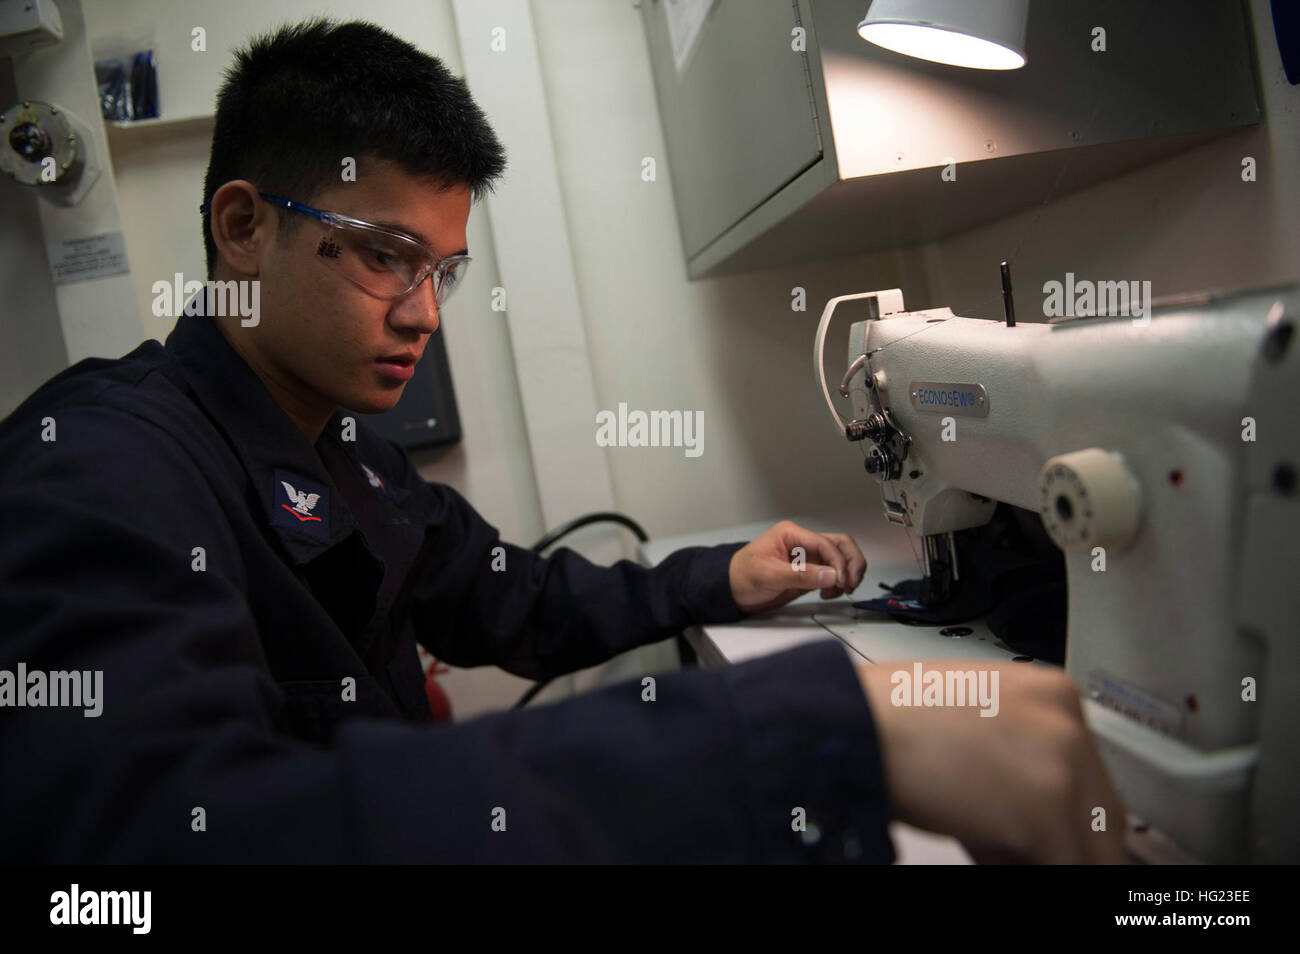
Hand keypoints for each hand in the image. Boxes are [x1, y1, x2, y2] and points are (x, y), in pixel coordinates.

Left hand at [728, 520, 866, 614]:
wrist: (731, 590)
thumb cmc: (742, 576)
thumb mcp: (769, 575)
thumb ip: (801, 575)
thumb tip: (831, 576)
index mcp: (791, 534)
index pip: (825, 543)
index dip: (838, 562)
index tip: (841, 581)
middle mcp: (803, 543)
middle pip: (840, 545)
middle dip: (851, 563)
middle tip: (852, 584)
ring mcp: (808, 557)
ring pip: (841, 557)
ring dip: (848, 572)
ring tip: (843, 590)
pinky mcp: (810, 572)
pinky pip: (833, 573)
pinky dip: (839, 582)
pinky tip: (830, 593)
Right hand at [855, 661, 1129, 863]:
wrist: (858, 723)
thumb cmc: (892, 719)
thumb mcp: (973, 727)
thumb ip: (1016, 763)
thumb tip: (1032, 819)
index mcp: (1054, 693)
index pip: (1089, 775)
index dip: (1063, 817)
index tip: (1043, 838)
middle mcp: (1069, 723)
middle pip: (1099, 812)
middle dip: (1061, 841)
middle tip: (1017, 852)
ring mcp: (1065, 765)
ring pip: (1088, 844)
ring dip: (1044, 855)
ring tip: (991, 847)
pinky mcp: (1049, 811)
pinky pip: (1065, 866)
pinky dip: (1023, 868)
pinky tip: (983, 851)